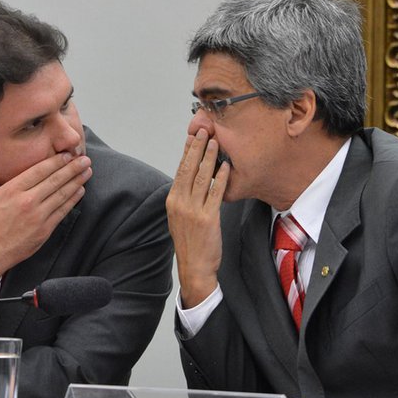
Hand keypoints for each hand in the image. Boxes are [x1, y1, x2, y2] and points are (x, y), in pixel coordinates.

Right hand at [0, 152, 91, 275]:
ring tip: (87, 171)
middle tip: (85, 159)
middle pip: (55, 180)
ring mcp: (38, 215)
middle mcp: (27, 200)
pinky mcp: (45, 229)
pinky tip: (80, 190)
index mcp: (12, 190)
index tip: (68, 154)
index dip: (56, 161)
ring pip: (61, 194)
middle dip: (72, 168)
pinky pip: (62, 211)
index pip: (39, 170)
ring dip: (76, 181)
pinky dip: (72, 200)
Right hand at [166, 128, 228, 307]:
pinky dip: (220, 178)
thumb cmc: (190, 244)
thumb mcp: (179, 218)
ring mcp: (193, 210)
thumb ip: (184, 199)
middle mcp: (180, 203)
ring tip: (215, 142)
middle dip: (197, 148)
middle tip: (204, 131)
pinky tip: (225, 167)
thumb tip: (191, 180)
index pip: (179, 170)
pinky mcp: (207, 218)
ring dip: (209, 157)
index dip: (187, 152)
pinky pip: (215, 193)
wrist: (194, 267)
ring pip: (201, 178)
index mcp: (172, 201)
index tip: (192, 137)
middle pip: (188, 169)